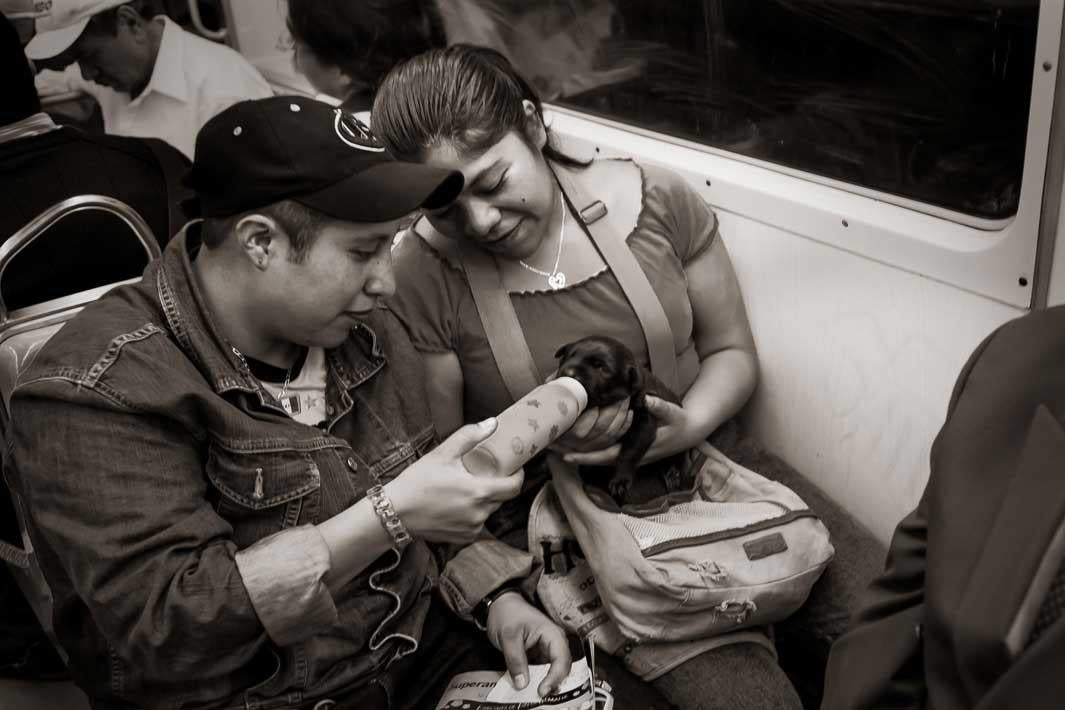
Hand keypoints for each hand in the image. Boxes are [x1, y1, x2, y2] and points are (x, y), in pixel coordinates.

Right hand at [387, 419, 522, 542]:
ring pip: (489, 511)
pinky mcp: (462, 538)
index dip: (518, 476)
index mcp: (479, 492)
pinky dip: (473, 513)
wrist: (395, 512)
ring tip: (468, 487)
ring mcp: (471, 529)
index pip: (514, 487)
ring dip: (485, 500)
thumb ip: (470, 436)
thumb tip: (492, 423)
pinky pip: (477, 523)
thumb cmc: (418, 481)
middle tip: (486, 473)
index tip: (514, 467)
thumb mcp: (443, 453)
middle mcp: (479, 514)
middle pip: (502, 498)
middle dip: (498, 485)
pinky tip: (458, 504)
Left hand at [486, 592, 571, 696]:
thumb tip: (522, 683)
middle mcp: (554, 642)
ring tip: (533, 694)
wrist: (500, 605)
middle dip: (552, 683)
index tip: (542, 690)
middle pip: (561, 668)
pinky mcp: (538, 656)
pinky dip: (536, 680)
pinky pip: (541, 671)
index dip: (555, 677)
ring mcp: (546, 650)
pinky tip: (528, 687)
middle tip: (539, 696)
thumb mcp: (508, 636)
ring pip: (551, 672)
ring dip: (544, 683)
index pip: (562, 659)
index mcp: (552, 633)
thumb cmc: (507, 613)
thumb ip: (515, 660)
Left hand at [562, 396, 692, 465]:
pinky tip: (572, 436)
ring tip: (554, 442)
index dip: (586, 458)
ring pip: (596, 453)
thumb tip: (645, 398)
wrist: (688, 431)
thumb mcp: (672, 414)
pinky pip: (601, 446)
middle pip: (595, 457)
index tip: (566, 457)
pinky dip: (586, 443)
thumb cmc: (679, 423)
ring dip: (576, 449)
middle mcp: (627, 454)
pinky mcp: (623, 446)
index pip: (606, 457)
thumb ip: (659, 407)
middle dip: (573, 454)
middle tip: (549, 447)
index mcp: (635, 449)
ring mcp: (624, 451)